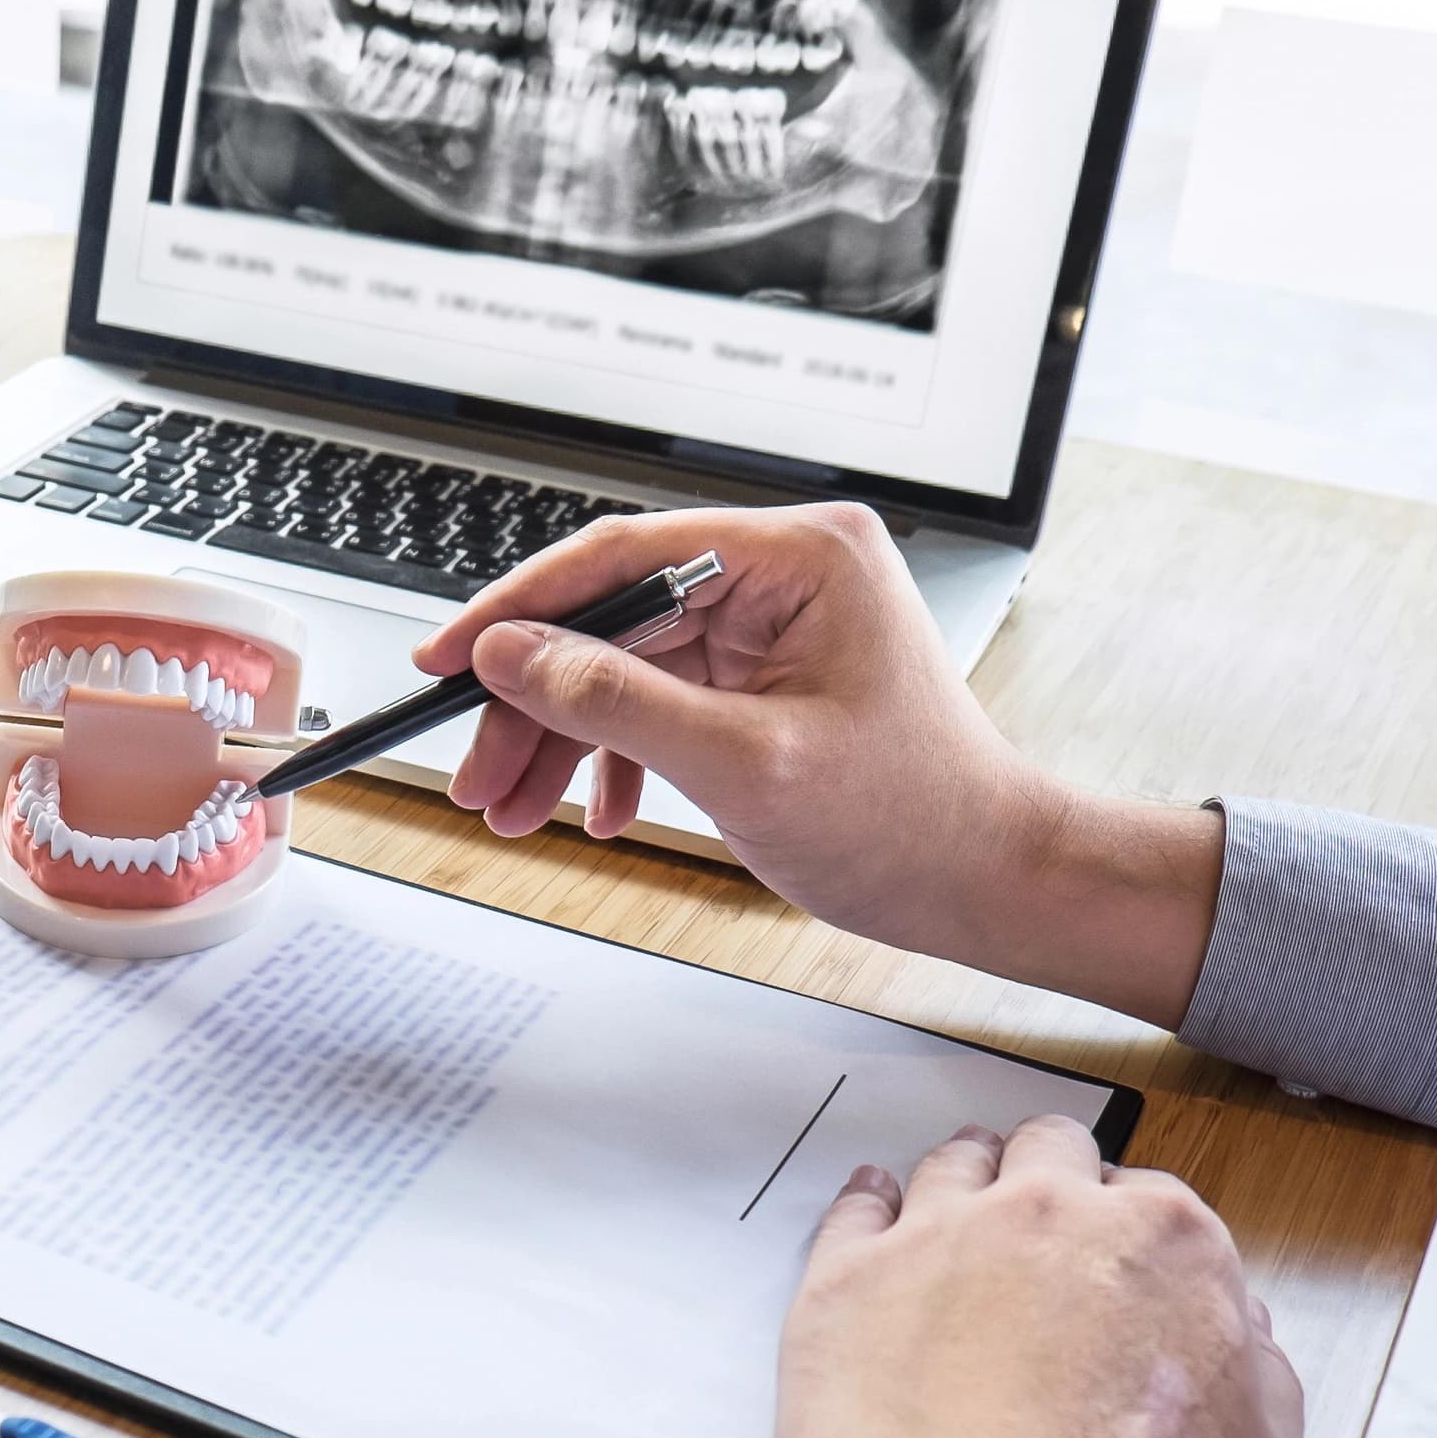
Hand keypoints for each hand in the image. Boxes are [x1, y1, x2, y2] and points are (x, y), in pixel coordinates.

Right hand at [412, 506, 1224, 1028]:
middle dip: (536, 702)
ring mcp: (777, 623)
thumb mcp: (742, 765)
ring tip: (514, 809)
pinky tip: (596, 810)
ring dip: (563, 738)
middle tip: (476, 772)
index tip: (448, 657)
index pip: (625, 554)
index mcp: (801, 556)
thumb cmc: (910, 822)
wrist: (988, 883)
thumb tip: (511, 654)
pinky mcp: (766, 673)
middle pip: (614, 615)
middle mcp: (787, 572)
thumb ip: (614, 700)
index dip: (521, 608)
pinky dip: (617, 755)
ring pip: (626, 663)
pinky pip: (661, 696)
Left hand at [769, 1118, 1309, 1437]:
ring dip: (961, 1181)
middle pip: (1048, 1157)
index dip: (1133, 1237)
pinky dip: (866, 1207)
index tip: (1117, 1264)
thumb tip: (1245, 1348)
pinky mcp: (845, 1281)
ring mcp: (939, 1239)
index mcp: (1166, 1246)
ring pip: (951, 1168)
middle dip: (1049, 1181)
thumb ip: (1261, 1391)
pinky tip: (870, 1215)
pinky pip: (853, 1210)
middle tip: (1039, 1221)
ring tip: (955, 1204)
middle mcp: (1051, 1216)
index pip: (1152, 1203)